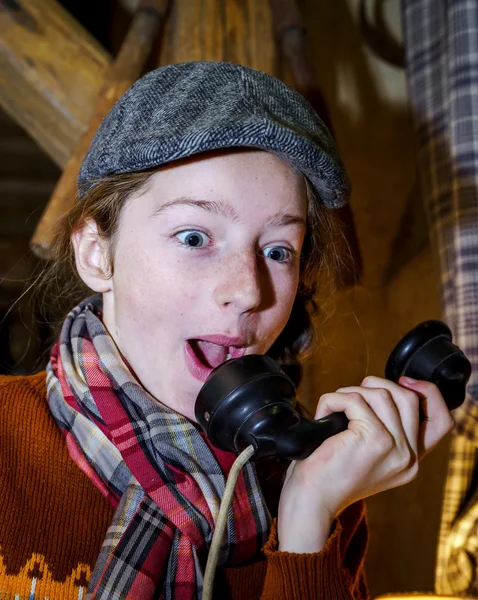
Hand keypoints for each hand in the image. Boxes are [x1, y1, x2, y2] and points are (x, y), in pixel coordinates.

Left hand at [277, 376, 453, 552]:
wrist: (310, 500)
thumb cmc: (329, 474)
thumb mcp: (368, 455)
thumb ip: (386, 430)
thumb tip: (382, 390)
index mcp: (411, 461)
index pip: (440, 421)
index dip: (428, 394)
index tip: (404, 382)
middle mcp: (409, 457)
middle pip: (409, 398)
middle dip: (377, 385)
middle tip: (352, 396)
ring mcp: (394, 448)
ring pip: (382, 394)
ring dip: (351, 392)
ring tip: (333, 407)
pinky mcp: (374, 439)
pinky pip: (355, 400)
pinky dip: (334, 399)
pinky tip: (323, 414)